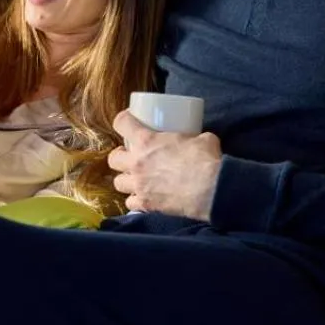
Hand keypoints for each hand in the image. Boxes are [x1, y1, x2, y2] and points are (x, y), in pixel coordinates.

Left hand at [107, 110, 222, 218]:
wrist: (211, 190)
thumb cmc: (206, 160)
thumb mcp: (201, 138)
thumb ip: (193, 137)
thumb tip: (198, 139)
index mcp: (146, 141)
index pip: (121, 124)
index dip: (122, 120)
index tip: (127, 121)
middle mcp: (136, 163)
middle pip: (113, 158)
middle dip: (119, 156)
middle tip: (129, 156)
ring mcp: (139, 185)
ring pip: (118, 183)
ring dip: (125, 179)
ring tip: (135, 179)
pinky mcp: (146, 204)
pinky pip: (130, 203)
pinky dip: (135, 200)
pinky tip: (144, 198)